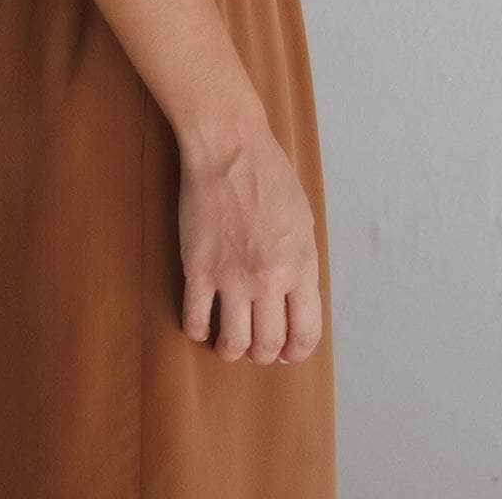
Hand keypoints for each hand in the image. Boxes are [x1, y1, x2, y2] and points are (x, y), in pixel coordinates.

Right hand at [177, 122, 322, 363]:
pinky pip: (196, 320)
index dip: (296, 351)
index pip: (305, 334)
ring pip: (234, 344)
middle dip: (263, 354)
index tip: (287, 352)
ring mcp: (231, 277)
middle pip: (268, 345)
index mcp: (301, 267)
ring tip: (228, 343)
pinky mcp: (199, 269)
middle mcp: (269, 280)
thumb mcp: (303, 221)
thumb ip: (302, 265)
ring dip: (232, 351)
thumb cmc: (269, 175)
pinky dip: (199, 331)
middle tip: (256, 347)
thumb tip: (295, 301)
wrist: (229, 148)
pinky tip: (201, 325)